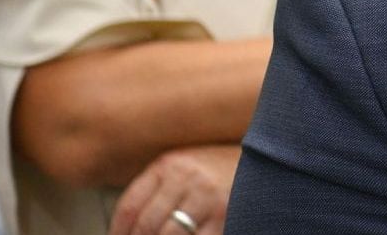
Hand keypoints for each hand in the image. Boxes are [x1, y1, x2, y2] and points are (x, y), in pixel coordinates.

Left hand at [109, 144, 239, 234]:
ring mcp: (207, 196)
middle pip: (145, 225)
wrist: (268, 160)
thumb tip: (130, 226)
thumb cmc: (223, 168)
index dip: (118, 232)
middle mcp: (186, 177)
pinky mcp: (226, 213)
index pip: (129, 206)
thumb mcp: (188, 167)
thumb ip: (160, 188)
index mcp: (170, 164)